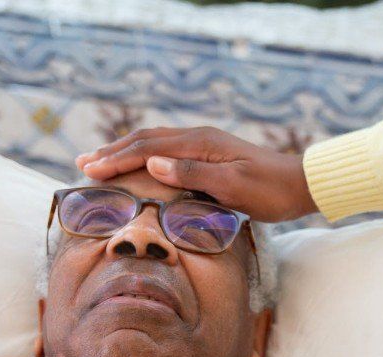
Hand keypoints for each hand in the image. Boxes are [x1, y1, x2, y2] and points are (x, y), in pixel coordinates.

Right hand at [77, 127, 318, 222]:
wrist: (300, 185)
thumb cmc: (270, 191)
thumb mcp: (233, 186)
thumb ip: (193, 174)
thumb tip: (153, 162)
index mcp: (200, 144)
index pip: (147, 148)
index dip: (116, 159)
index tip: (89, 171)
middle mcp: (199, 139)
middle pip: (145, 141)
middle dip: (112, 152)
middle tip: (82, 164)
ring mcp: (204, 146)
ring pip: (154, 143)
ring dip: (125, 152)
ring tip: (100, 161)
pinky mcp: (210, 156)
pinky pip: (167, 151)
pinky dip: (144, 156)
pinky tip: (138, 164)